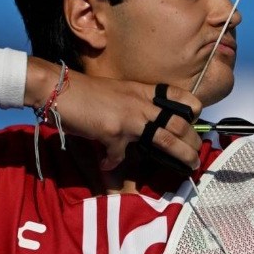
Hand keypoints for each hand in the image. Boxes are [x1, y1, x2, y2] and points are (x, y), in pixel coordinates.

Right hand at [25, 58, 202, 171]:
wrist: (57, 87)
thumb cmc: (84, 91)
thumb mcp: (117, 93)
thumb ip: (132, 107)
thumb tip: (141, 126)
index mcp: (142, 91)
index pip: (178, 96)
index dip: (192, 108)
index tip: (196, 120)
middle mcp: (140, 103)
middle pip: (178, 122)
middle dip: (192, 140)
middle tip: (197, 153)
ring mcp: (129, 117)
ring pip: (165, 139)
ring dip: (180, 154)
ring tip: (189, 165)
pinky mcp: (112, 132)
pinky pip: (119, 155)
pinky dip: (112, 162)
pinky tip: (106, 164)